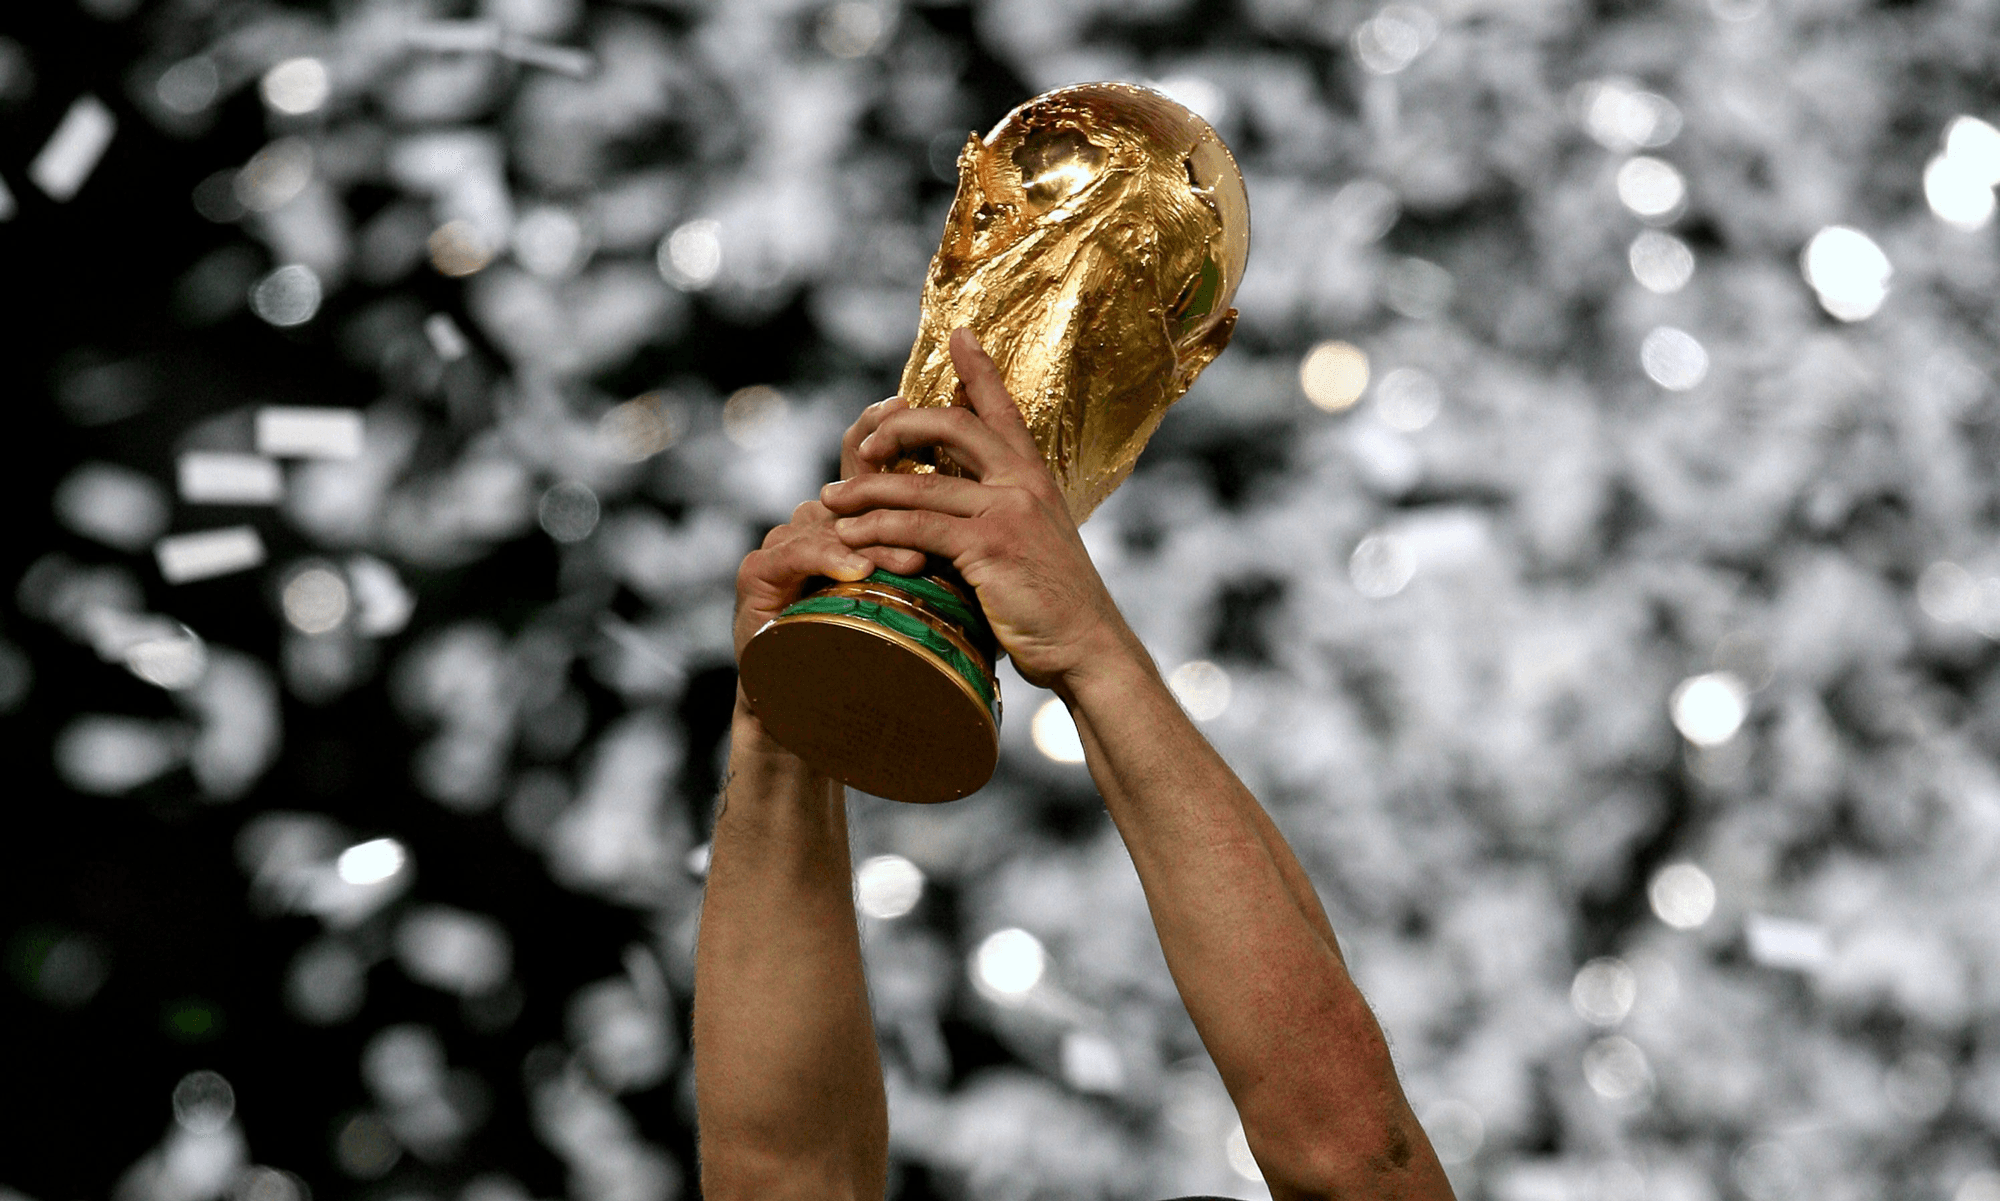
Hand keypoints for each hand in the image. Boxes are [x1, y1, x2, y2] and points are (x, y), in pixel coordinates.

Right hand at [733, 400, 928, 725]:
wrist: (812, 709)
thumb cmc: (874, 652)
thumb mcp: (922, 598)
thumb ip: (947, 556)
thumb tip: (1011, 531)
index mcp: (857, 518)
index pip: (873, 460)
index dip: (890, 428)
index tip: (915, 401)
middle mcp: (819, 520)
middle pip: (850, 480)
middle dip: (884, 470)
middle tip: (921, 471)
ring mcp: (785, 543)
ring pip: (832, 522)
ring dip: (876, 537)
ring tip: (914, 559)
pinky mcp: (759, 576)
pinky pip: (795, 556)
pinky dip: (828, 560)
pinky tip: (855, 571)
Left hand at [817, 329, 1135, 692]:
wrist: (1088, 646)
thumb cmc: (1056, 606)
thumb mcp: (1035, 545)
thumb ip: (1002, 517)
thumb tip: (962, 513)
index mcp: (1035, 476)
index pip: (1003, 409)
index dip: (978, 369)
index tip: (957, 334)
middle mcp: (1023, 482)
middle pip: (951, 426)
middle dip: (898, 428)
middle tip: (864, 446)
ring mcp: (1008, 511)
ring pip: (920, 485)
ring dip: (866, 492)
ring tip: (830, 502)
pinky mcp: (990, 546)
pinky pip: (918, 527)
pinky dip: (877, 531)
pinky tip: (850, 538)